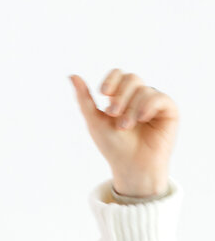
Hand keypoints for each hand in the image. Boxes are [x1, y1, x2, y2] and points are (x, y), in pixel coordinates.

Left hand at [69, 69, 178, 196]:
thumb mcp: (95, 121)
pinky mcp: (169, 110)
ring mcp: (155, 102)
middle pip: (132, 78)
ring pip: (144, 90)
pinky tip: (142, 119)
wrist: (131, 166)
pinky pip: (159, 97)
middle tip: (113, 115)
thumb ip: (84, 99)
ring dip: (131, 109)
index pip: (119, 74)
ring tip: (126, 127)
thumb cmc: (113, 146)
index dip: (112, 80)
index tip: (103, 93)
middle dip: (120, 96)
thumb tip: (71, 75)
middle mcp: (140, 96)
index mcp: (122, 97)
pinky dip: (148, 106)